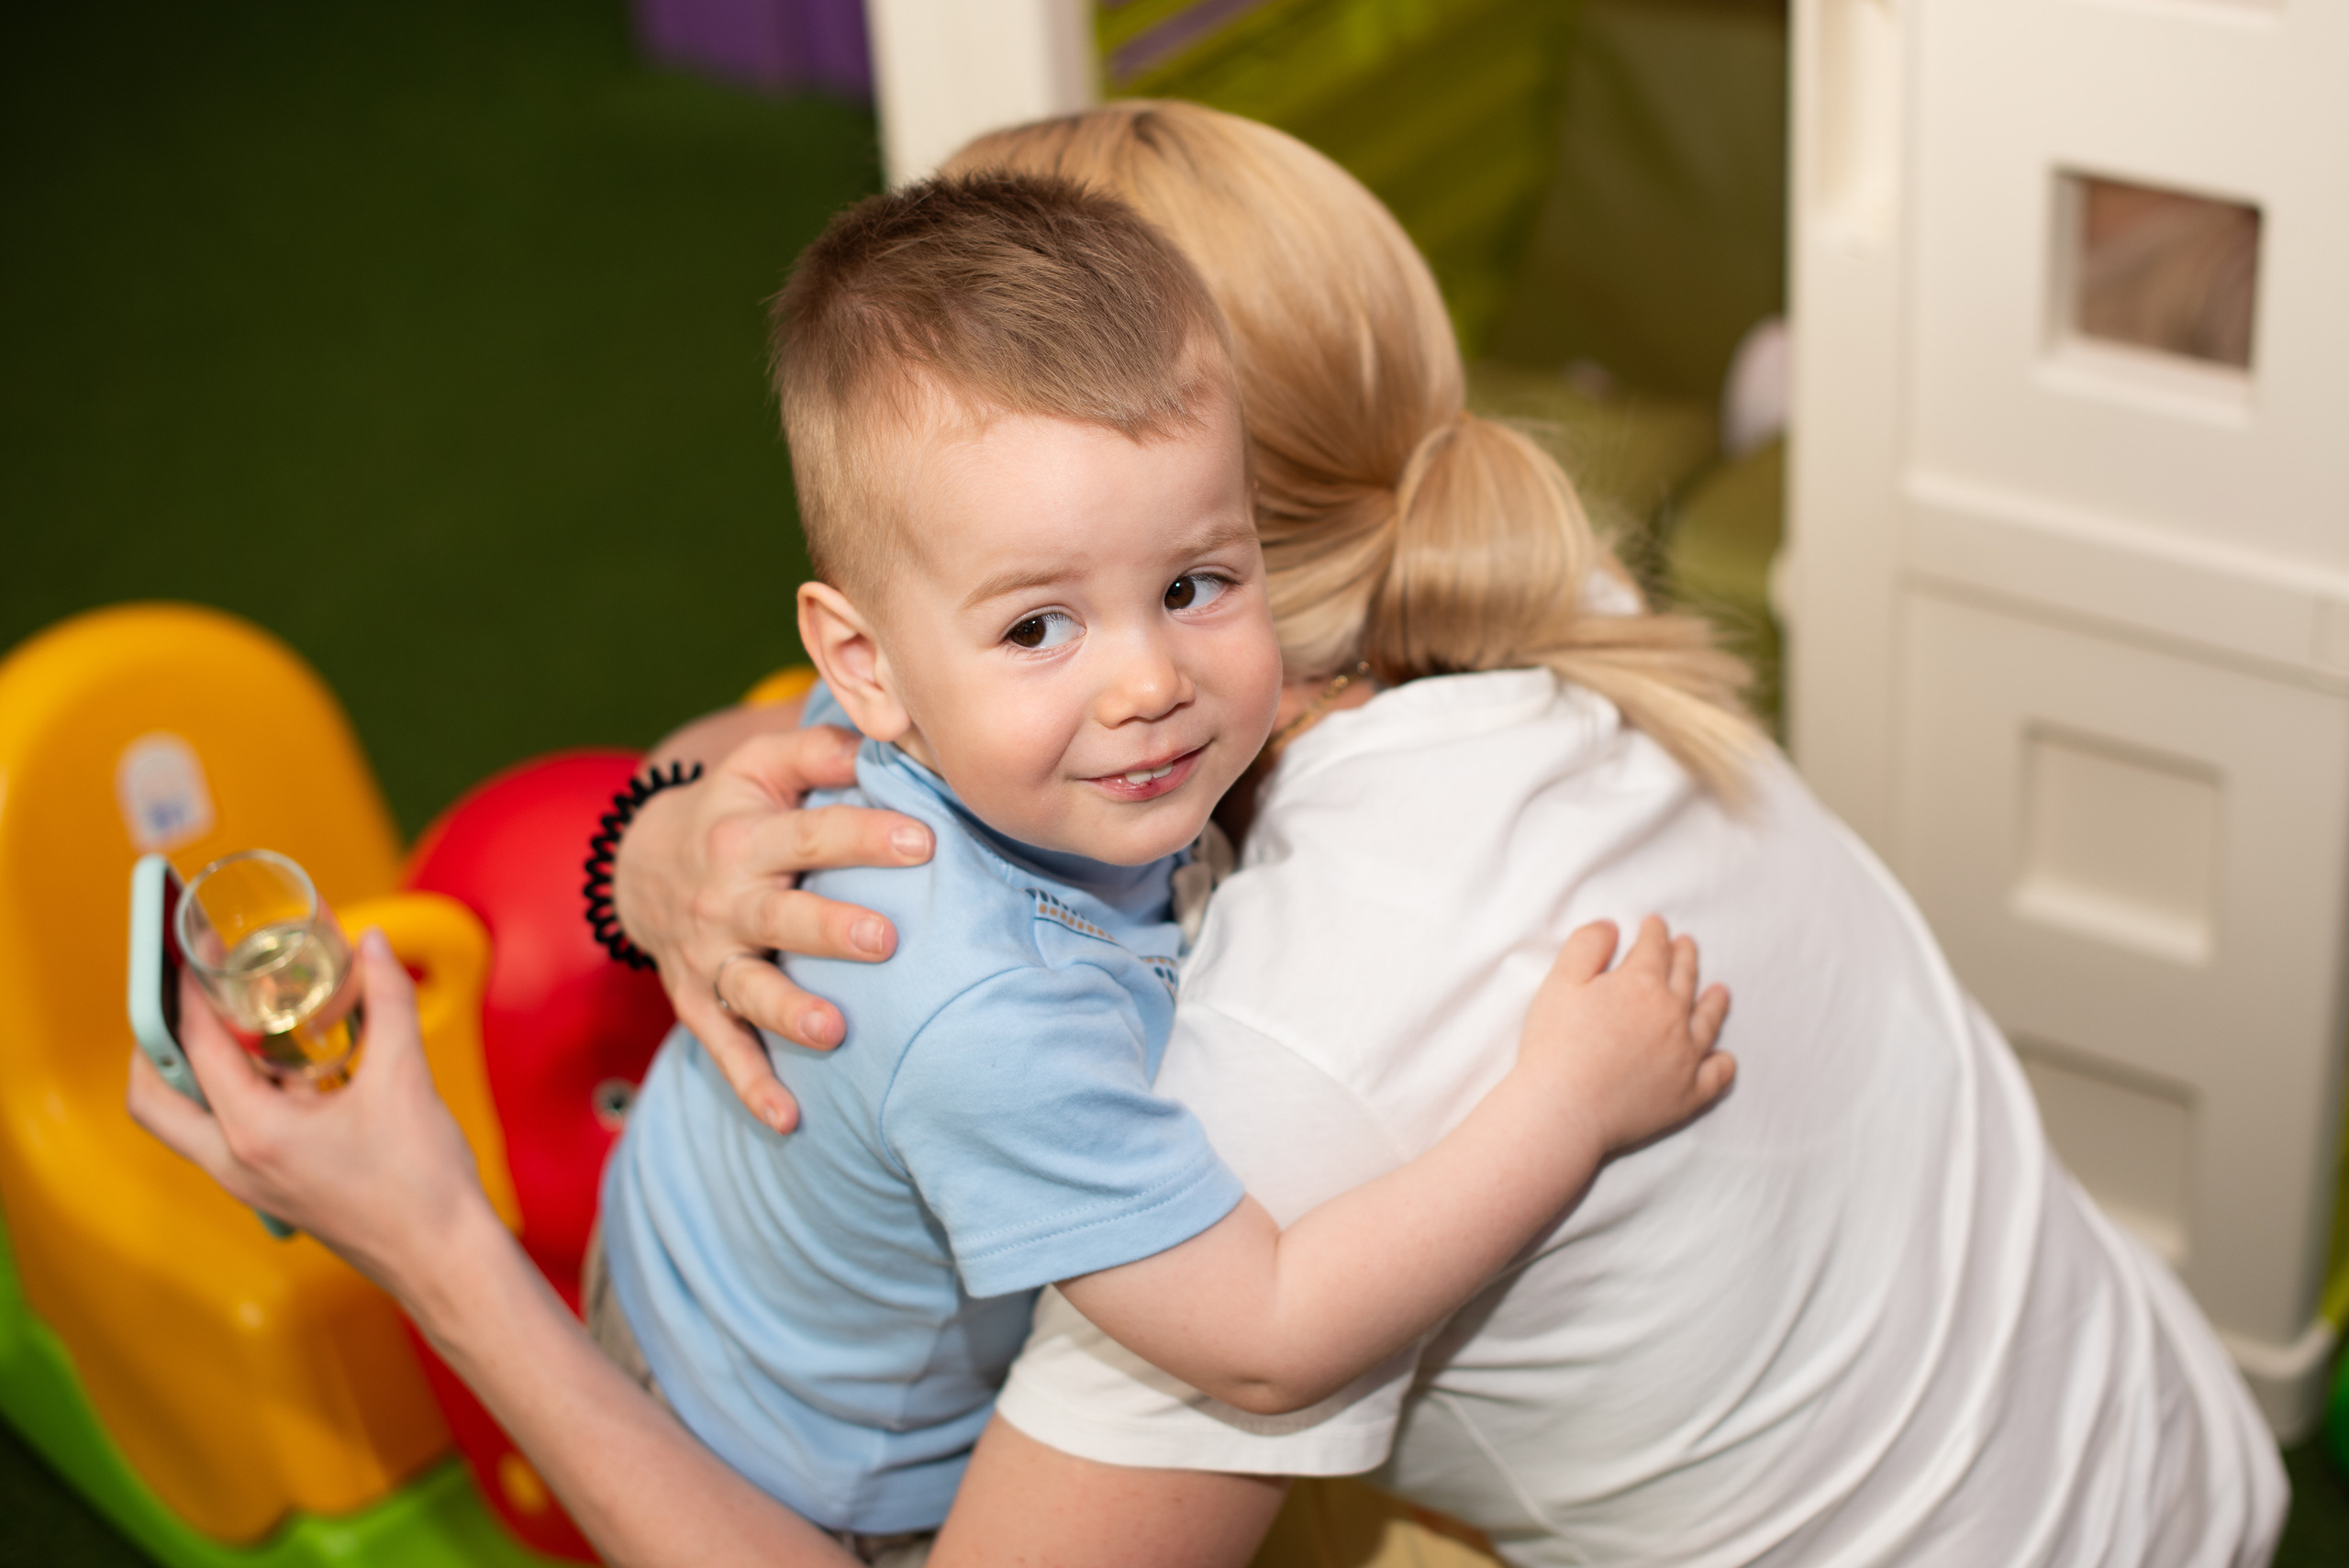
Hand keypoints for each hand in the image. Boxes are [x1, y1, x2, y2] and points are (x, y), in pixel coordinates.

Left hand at [124, 930, 494, 1297]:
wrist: (443, 1257)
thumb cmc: (420, 1186)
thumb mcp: (405, 1079)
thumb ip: (387, 1003)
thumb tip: (370, 946)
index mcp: (257, 1133)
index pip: (198, 1049)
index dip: (191, 994)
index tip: (197, 957)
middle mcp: (237, 1162)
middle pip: (154, 1102)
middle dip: (156, 1046)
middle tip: (181, 1004)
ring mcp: (251, 1182)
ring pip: (187, 1122)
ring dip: (196, 1073)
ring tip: (236, 1029)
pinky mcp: (272, 1189)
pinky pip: (227, 1136)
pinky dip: (237, 1096)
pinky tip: (288, 1071)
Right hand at [610, 723, 933, 1133]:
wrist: (642, 865)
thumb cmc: (731, 810)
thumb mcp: (760, 766)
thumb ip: (819, 751)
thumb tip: (885, 736)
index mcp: (745, 838)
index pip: (812, 835)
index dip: (866, 835)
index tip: (925, 840)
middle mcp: (724, 901)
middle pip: (780, 917)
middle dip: (829, 929)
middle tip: (885, 940)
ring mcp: (709, 958)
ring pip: (749, 989)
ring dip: (789, 1013)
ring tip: (833, 1030)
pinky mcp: (698, 1002)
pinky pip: (723, 1049)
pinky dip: (751, 1085)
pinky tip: (789, 1119)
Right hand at [1518, 917, 1733, 1155]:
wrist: (1564, 1108)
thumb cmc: (1555, 1044)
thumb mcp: (1561, 981)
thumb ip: (1587, 944)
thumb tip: (1612, 928)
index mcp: (1642, 983)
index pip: (1654, 948)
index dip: (1654, 932)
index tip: (1655, 924)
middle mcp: (1672, 1015)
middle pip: (1685, 977)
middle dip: (1685, 957)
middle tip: (1686, 945)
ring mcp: (1685, 1056)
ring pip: (1708, 1021)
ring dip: (1714, 1002)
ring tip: (1719, 992)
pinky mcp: (1688, 1094)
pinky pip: (1716, 1074)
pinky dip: (1722, 1062)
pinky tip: (1722, 1056)